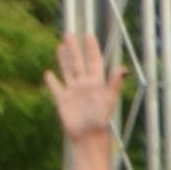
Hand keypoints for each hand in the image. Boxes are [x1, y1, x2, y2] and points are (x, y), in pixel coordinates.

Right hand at [49, 33, 118, 152]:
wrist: (87, 136)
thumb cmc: (100, 119)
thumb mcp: (108, 99)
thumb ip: (114, 83)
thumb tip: (122, 68)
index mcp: (96, 82)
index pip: (93, 61)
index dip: (91, 48)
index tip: (88, 35)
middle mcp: (84, 84)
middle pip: (78, 62)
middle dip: (74, 48)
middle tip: (69, 33)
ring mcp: (73, 91)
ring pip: (67, 71)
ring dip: (63, 59)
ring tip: (60, 46)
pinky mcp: (62, 100)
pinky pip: (56, 88)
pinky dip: (52, 81)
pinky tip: (48, 73)